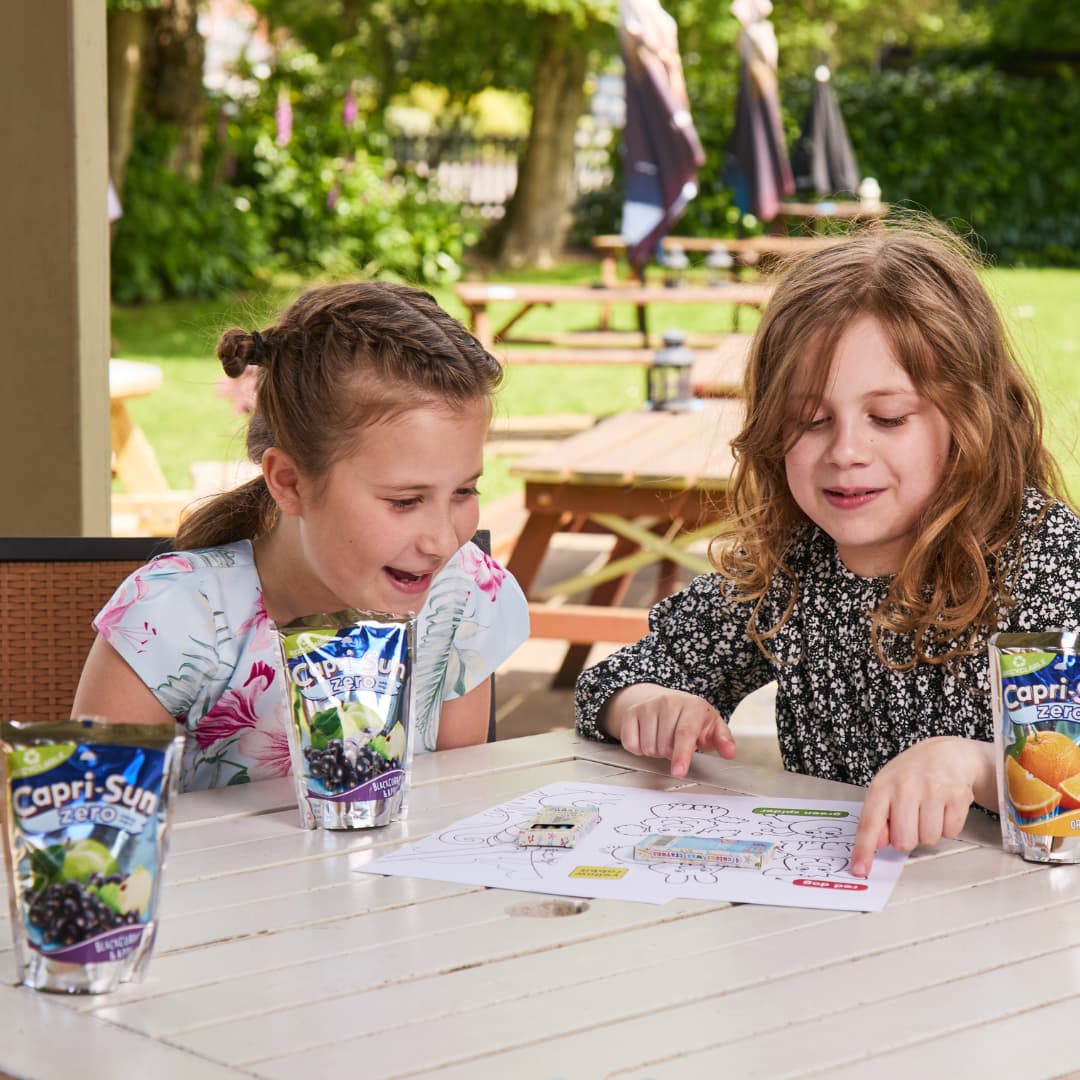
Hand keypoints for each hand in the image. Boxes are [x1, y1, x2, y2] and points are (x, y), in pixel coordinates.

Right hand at [603, 683, 735, 777]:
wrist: (668, 702)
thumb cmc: (694, 720)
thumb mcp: (712, 727)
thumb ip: (723, 740)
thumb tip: (730, 752)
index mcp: (692, 706)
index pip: (684, 734)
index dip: (681, 755)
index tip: (678, 772)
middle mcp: (668, 702)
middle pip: (664, 745)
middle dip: (670, 754)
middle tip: (676, 745)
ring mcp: (647, 706)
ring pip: (647, 747)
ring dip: (656, 752)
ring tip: (664, 741)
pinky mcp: (631, 713)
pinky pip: (630, 744)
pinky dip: (639, 748)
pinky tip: (648, 738)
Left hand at [851, 736, 995, 877]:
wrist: (946, 754)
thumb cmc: (911, 774)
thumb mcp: (886, 789)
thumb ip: (878, 817)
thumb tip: (876, 844)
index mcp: (882, 786)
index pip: (870, 824)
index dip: (864, 850)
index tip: (859, 869)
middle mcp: (906, 787)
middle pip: (904, 841)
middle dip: (908, 837)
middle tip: (911, 818)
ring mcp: (933, 790)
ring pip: (928, 839)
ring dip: (929, 831)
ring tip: (928, 809)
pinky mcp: (957, 796)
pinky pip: (950, 832)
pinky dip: (947, 825)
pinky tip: (943, 807)